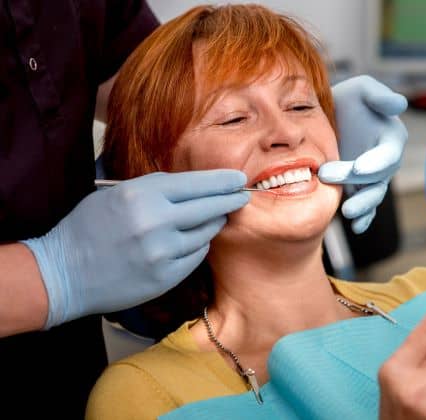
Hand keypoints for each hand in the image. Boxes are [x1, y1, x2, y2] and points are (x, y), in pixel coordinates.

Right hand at [22, 170, 248, 328]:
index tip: (238, 178)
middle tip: (242, 196)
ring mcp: (162, 252)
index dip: (222, 181)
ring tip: (213, 218)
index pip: (196, 184)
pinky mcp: (165, 276)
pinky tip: (192, 241)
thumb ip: (156, 189)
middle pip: (210, 207)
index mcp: (141, 195)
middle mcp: (156, 222)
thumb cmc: (88, 228)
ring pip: (206, 233)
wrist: (63, 273)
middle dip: (230, 200)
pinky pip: (196, 255)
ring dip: (212, 224)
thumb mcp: (117, 195)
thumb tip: (196, 186)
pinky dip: (198, 246)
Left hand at [319, 75, 407, 233]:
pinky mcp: (358, 189)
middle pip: (377, 177)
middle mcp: (385, 161)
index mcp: (391, 138)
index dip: (376, 162)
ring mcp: (372, 178)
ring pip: (373, 196)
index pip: (388, 154)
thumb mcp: (361, 89)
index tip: (359, 168)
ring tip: (348, 212)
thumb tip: (400, 104)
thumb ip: (378, 95)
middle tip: (327, 175)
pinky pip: (365, 207)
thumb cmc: (347, 100)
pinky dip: (364, 219)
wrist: (326, 117)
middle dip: (355, 180)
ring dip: (363, 206)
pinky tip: (356, 227)